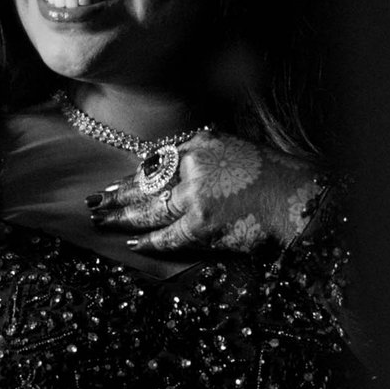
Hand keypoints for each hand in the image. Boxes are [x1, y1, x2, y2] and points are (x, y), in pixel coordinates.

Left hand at [86, 132, 321, 256]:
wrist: (297, 198)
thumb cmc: (271, 176)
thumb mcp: (233, 148)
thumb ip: (200, 150)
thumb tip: (162, 162)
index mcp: (199, 145)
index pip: (155, 163)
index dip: (132, 177)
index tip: (114, 185)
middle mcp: (193, 166)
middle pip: (145, 184)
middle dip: (116, 196)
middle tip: (92, 204)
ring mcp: (196, 195)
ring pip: (150, 210)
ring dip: (122, 218)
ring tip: (101, 222)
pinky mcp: (203, 223)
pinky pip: (169, 235)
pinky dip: (150, 241)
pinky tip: (133, 243)